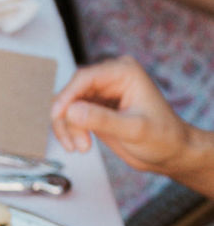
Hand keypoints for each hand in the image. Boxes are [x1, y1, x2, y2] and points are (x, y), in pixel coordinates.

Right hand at [50, 56, 205, 178]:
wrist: (169, 152)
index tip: (57, 116)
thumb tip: (71, 111)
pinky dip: (69, 131)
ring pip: (67, 106)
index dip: (67, 96)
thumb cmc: (162, 137)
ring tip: (81, 148)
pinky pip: (70, 116)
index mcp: (124, 72)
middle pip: (71, 92)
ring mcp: (100, 93)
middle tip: (77, 144)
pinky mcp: (94, 109)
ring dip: (68, 128)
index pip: (85, 77)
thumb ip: (102, 120)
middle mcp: (110, 78)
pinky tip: (79, 145)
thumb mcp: (133, 130)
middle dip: (68, 119)